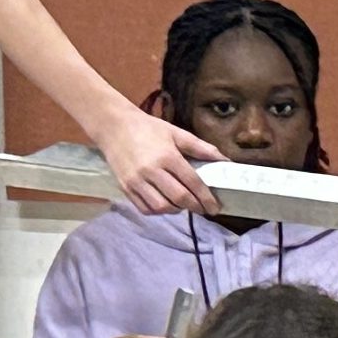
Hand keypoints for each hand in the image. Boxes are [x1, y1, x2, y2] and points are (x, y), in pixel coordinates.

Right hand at [97, 102, 220, 215]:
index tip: (215, 207)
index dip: (206, 198)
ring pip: (161, 206)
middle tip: (204, 209)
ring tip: (183, 205)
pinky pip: (144, 208)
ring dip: (176, 210)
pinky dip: (158, 211)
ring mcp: (136, 181)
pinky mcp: (126, 187)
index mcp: (167, 156)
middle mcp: (152, 171)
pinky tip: (166, 205)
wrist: (114, 126)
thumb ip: (200, 147)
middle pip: (178, 197)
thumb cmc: (148, 128)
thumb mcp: (176, 133)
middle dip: (195, 206)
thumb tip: (223, 159)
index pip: (192, 182)